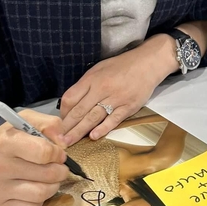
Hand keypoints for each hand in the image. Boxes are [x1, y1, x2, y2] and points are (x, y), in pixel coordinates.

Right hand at [0, 109, 70, 205]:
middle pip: (48, 175)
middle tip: (59, 168)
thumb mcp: (25, 121)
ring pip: (42, 194)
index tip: (58, 154)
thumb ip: (49, 124)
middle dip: (60, 171)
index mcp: (5, 143)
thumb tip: (64, 143)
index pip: (44, 153)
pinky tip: (33, 189)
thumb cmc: (6, 139)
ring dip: (52, 186)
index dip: (58, 154)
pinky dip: (39, 200)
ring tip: (48, 179)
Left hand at [60, 35, 177, 145]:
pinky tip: (94, 136)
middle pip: (79, 110)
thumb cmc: (121, 66)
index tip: (60, 122)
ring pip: (93, 117)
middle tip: (58, 139)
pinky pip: (113, 119)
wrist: (147, 63)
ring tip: (70, 142)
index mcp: (92, 79)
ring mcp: (116, 99)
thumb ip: (85, 85)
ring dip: (80, 131)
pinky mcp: (129, 107)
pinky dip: (103, 128)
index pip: (70, 97)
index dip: (63, 111)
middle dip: (67, 127)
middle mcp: (101, 89)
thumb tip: (72, 103)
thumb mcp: (99, 69)